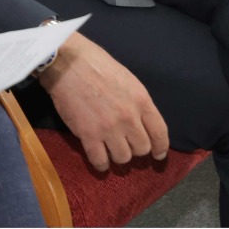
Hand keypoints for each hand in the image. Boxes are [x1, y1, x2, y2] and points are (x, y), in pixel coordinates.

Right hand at [38, 33, 167, 171]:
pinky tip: (100, 159)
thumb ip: (137, 102)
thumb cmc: (96, 65)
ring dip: (118, 156)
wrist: (67, 63)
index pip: (160, 133)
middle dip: (135, 149)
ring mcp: (109, 128)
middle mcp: (129, 117)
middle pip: (142, 149)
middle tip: (126, 144)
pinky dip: (101, 165)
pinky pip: (100, 161)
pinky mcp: (88, 135)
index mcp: (141, 100)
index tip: (157, 154)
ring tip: (110, 149)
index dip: (160, 148)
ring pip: (123, 158)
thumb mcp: (127, 79)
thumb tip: (141, 122)